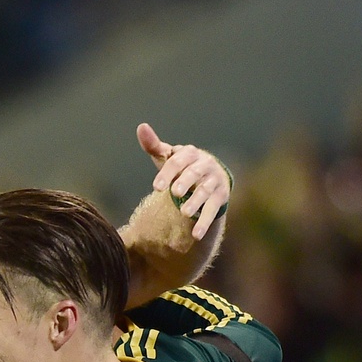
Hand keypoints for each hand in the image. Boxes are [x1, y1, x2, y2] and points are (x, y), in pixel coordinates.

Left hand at [138, 123, 229, 239]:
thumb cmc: (181, 166)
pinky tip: (195, 235)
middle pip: (194, 173)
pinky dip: (205, 222)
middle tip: (174, 193)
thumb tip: (141, 127)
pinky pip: (213, 210)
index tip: (156, 187)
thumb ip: (153, 145)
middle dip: (185, 182)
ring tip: (184, 213)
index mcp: (190, 154)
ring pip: (205, 191)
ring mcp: (214, 181)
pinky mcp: (221, 197)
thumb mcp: (167, 157)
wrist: (209, 176)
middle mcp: (205, 165)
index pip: (177, 162)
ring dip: (195, 202)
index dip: (167, 173)